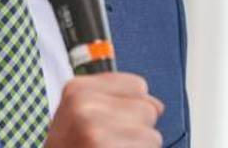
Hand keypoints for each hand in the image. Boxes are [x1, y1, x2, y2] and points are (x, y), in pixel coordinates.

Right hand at [45, 72, 163, 146]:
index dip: (132, 105)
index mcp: (77, 89)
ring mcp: (96, 131)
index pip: (138, 85)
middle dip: (137, 128)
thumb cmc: (70, 145)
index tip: (114, 119)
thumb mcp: (79, 113)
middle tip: (112, 141)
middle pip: (147, 109)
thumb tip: (157, 105)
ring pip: (152, 136)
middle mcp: (84, 105)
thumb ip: (116, 99)